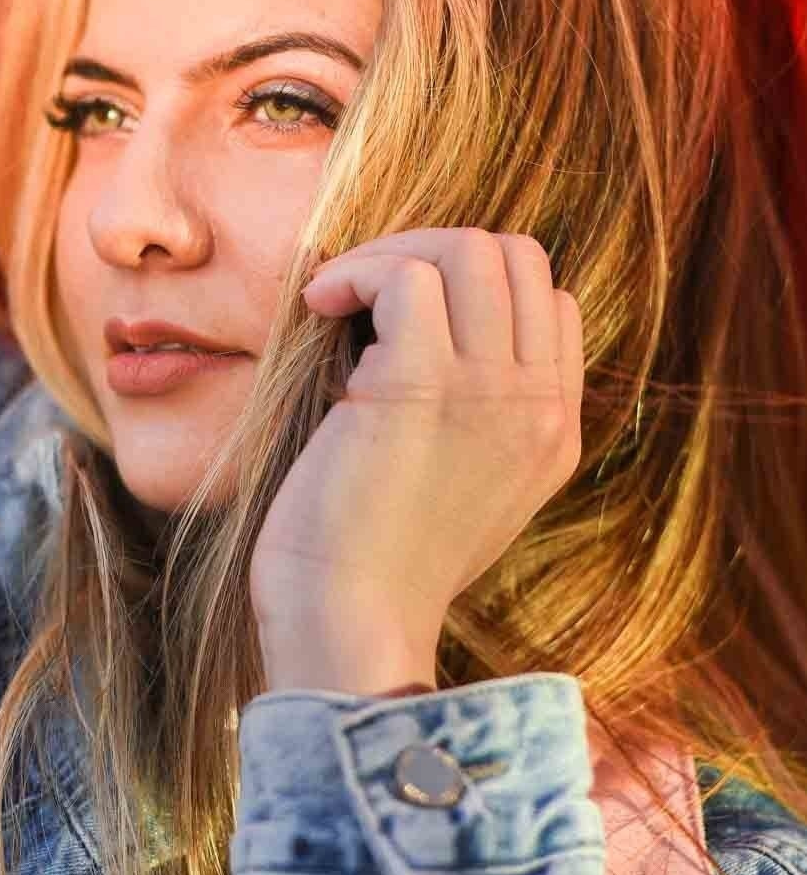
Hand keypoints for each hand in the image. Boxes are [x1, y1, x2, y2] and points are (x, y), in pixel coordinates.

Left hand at [249, 230, 583, 697]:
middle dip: (434, 250)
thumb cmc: (375, 563)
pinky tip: (319, 305)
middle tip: (367, 292)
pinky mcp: (420, 384)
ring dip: (391, 254)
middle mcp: (536, 406)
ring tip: (339, 297)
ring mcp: (488, 392)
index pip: (551, 301)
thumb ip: (478, 417)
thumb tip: (423, 332)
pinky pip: (406, 275)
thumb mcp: (462, 487)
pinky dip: (355, 272)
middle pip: (519, 257)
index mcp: (555, 431)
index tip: (402, 317)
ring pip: (468, 250)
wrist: (349, 624)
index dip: (475, 287)